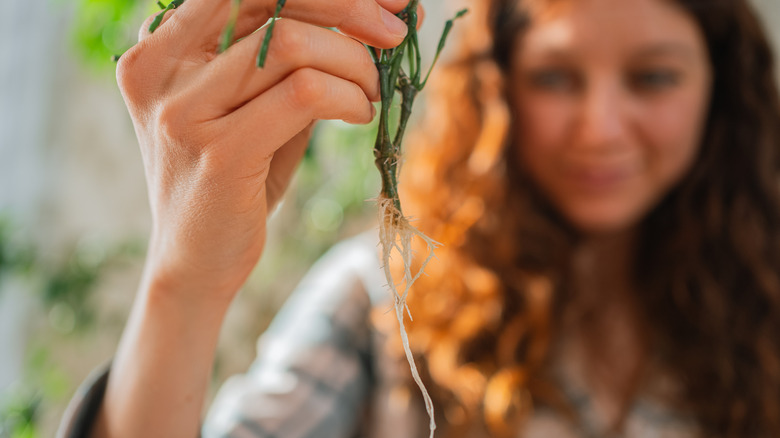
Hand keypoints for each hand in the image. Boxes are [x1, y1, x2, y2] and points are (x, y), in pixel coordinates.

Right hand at [117, 0, 410, 300]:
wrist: (196, 260)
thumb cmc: (235, 176)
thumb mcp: (255, 103)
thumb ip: (293, 57)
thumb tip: (379, 14)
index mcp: (161, 44)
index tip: (388, 1)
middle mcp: (158, 67)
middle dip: (351, 7)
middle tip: (397, 33)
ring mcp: (181, 110)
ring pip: (293, 46)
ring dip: (355, 64)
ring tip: (371, 92)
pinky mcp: (216, 153)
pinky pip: (303, 94)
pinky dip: (348, 97)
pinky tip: (359, 114)